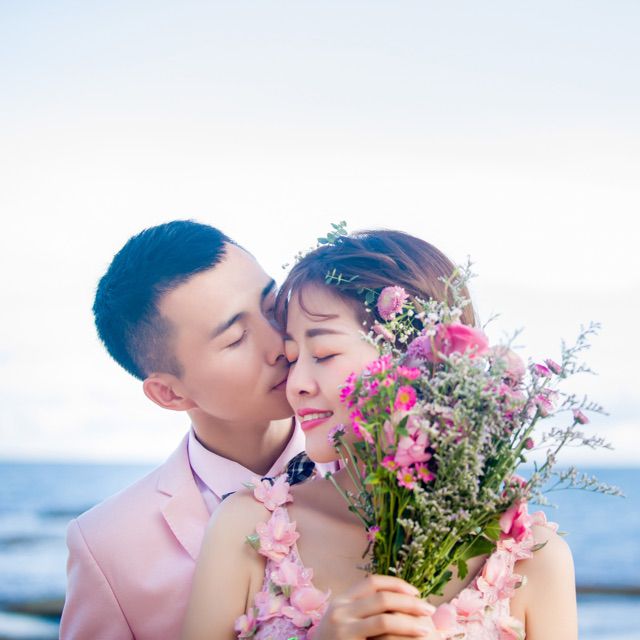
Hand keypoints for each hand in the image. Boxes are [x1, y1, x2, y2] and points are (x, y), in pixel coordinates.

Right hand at [312, 574, 437, 639]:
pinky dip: (399, 638)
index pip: (373, 582)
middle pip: (382, 598)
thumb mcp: (342, 619)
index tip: (415, 592)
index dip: (396, 584)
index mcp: (342, 600)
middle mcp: (341, 610)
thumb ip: (361, 608)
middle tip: (429, 609)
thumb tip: (397, 600)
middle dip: (409, 603)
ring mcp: (343, 628)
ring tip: (426, 628)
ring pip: (385, 620)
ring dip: (410, 623)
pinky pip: (381, 638)